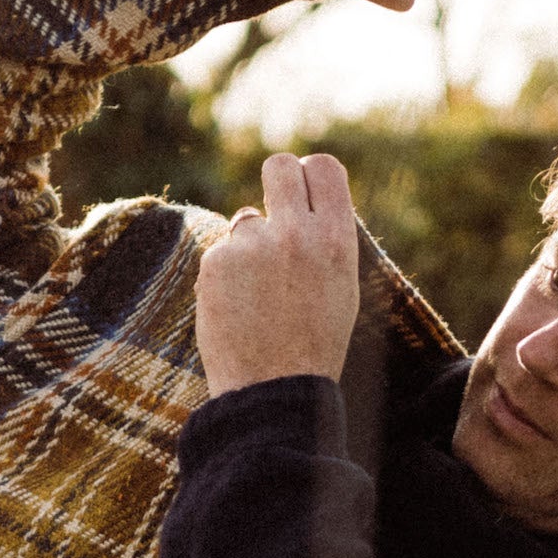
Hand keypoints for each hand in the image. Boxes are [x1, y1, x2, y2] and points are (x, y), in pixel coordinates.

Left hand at [196, 152, 361, 393]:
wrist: (275, 391)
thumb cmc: (314, 344)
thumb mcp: (340, 286)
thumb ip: (324, 238)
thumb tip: (303, 199)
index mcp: (337, 239)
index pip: (324, 168)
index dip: (310, 175)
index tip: (302, 191)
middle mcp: (297, 234)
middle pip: (279, 166)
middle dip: (275, 181)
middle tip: (274, 213)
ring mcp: (253, 246)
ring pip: (246, 219)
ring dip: (250, 246)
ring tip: (261, 295)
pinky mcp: (217, 262)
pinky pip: (222, 251)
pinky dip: (227, 276)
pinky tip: (238, 309)